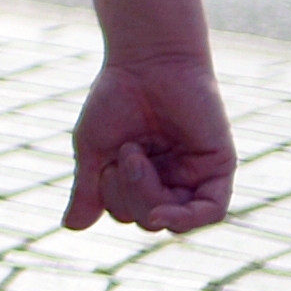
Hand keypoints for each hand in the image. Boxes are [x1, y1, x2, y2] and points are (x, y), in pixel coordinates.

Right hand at [65, 44, 237, 233]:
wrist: (147, 62)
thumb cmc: (116, 99)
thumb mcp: (93, 150)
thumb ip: (88, 190)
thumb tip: (72, 228)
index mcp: (144, 176)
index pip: (128, 213)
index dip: (112, 198)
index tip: (106, 161)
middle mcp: (172, 179)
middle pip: (150, 220)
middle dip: (129, 195)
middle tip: (126, 152)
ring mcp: (196, 175)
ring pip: (174, 220)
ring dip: (148, 198)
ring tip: (136, 154)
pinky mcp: (218, 167)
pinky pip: (210, 212)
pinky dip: (185, 219)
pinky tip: (162, 213)